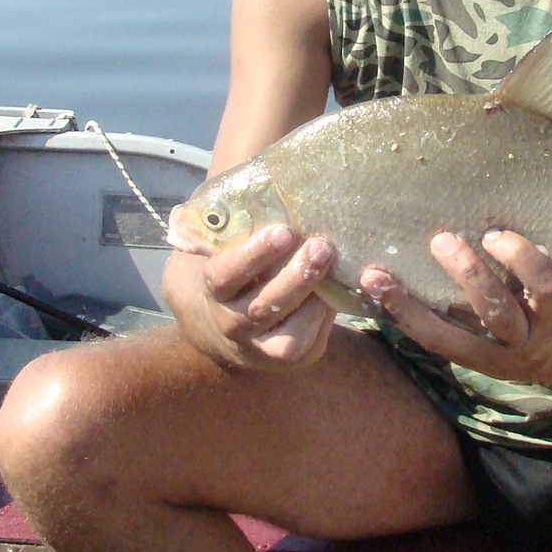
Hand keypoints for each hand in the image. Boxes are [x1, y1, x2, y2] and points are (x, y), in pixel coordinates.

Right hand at [168, 223, 337, 369]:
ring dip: (315, 302)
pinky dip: (324, 321)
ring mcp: (260, 348)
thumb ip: (224, 225)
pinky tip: (337, 293)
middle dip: (294, 278)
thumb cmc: (233, 267)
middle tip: (321, 246)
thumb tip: (228, 193)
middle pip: (261, 308)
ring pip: (287, 337)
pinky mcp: (289, 358)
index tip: (281, 231)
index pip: (224, 277)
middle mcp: (232, 326)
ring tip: (335, 269)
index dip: (252, 256)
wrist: (224, 321)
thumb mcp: (223, 245)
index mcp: (214, 292)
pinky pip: (308, 345)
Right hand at [360, 230, 551, 382]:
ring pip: (500, 309)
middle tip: (433, 242)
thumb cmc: (523, 331)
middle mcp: (503, 355)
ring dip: (476, 272)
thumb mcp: (489, 334)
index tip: (372, 278)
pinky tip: (502, 238)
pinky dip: (522, 258)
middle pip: (463, 329)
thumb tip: (408, 264)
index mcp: (476, 358)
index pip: (431, 337)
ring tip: (464, 237)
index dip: (400, 310)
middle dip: (438, 288)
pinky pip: (543, 285)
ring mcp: (535, 337)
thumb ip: (456, 310)